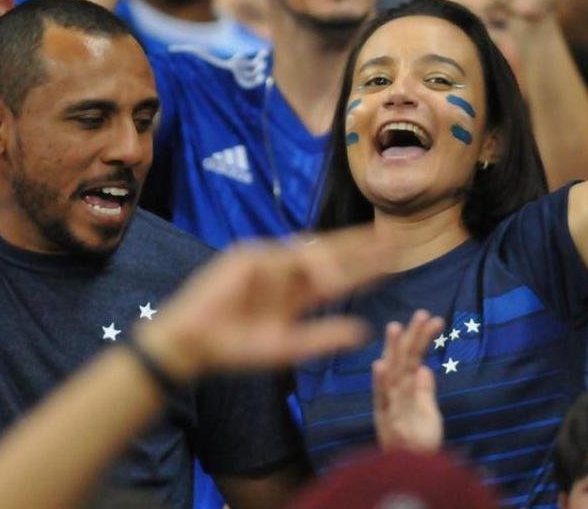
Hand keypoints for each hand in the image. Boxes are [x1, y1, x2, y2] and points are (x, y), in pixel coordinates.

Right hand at [141, 226, 391, 381]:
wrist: (194, 345)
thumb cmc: (236, 349)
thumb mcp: (287, 347)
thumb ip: (323, 338)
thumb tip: (364, 331)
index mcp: (295, 294)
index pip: (337, 275)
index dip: (364, 267)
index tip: (393, 261)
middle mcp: (284, 273)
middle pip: (328, 253)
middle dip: (360, 247)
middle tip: (392, 240)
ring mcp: (264, 261)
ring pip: (308, 253)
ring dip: (333, 263)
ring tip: (352, 275)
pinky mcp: (245, 256)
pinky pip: (282, 258)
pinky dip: (300, 268)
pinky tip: (319, 281)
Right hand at [373, 310, 444, 452]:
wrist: (414, 472)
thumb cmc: (419, 444)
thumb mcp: (427, 412)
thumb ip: (424, 391)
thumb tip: (426, 368)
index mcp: (401, 391)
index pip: (410, 359)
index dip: (419, 339)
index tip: (430, 319)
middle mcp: (392, 396)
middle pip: (401, 361)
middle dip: (410, 337)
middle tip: (421, 313)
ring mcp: (391, 408)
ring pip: (393, 375)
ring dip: (393, 351)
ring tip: (396, 328)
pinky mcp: (391, 423)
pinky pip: (386, 401)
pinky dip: (382, 383)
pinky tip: (379, 365)